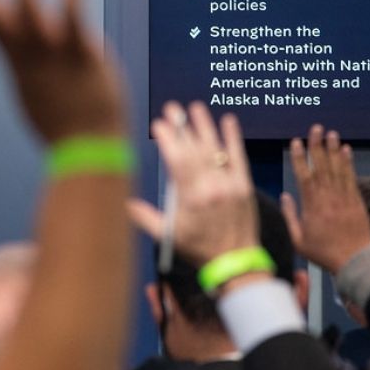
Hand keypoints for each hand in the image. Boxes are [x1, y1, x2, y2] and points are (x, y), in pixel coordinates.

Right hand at [0, 0, 123, 141]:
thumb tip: (34, 56)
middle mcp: (24, 52)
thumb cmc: (65, 124)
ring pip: (29, 3)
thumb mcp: (38, 90)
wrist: (88, 150)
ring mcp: (49, 52)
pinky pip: (72, 13)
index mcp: (14, 58)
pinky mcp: (79, 53)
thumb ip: (34, 64)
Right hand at [128, 101, 257, 266]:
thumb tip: (125, 203)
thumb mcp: (168, 236)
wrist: (235, 261)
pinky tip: (228, 120)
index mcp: (192, 199)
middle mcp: (212, 188)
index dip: (169, 140)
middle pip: (195, 150)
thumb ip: (145, 217)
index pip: (178, 161)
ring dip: (205, 126)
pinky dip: (233, 138)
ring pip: (215, 149)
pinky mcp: (244, 185)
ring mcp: (230, 184)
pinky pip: (238, 157)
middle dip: (182, 127)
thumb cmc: (199, 249)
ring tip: (195, 108)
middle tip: (172, 108)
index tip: (159, 125)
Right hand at [281, 125, 369, 273]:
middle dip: (318, 146)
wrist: (354, 261)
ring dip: (334, 150)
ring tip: (332, 133)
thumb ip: (289, 216)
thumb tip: (285, 195)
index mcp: (312, 207)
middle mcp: (329, 198)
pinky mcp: (356, 201)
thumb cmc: (322, 252)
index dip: (300, 158)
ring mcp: (344, 199)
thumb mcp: (298, 239)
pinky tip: (345, 150)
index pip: (305, 176)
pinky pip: (351, 178)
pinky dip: (348, 163)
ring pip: (337, 169)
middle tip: (316, 128)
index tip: (296, 142)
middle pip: (322, 167)